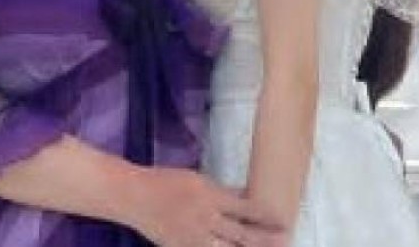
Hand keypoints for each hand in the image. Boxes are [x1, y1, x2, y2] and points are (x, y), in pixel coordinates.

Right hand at [126, 167, 284, 246]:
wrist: (134, 197)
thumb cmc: (165, 182)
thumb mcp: (197, 179)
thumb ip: (221, 191)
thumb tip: (244, 195)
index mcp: (210, 197)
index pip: (246, 209)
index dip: (266, 216)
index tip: (282, 220)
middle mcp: (205, 219)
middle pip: (242, 235)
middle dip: (265, 240)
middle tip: (284, 240)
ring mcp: (194, 238)